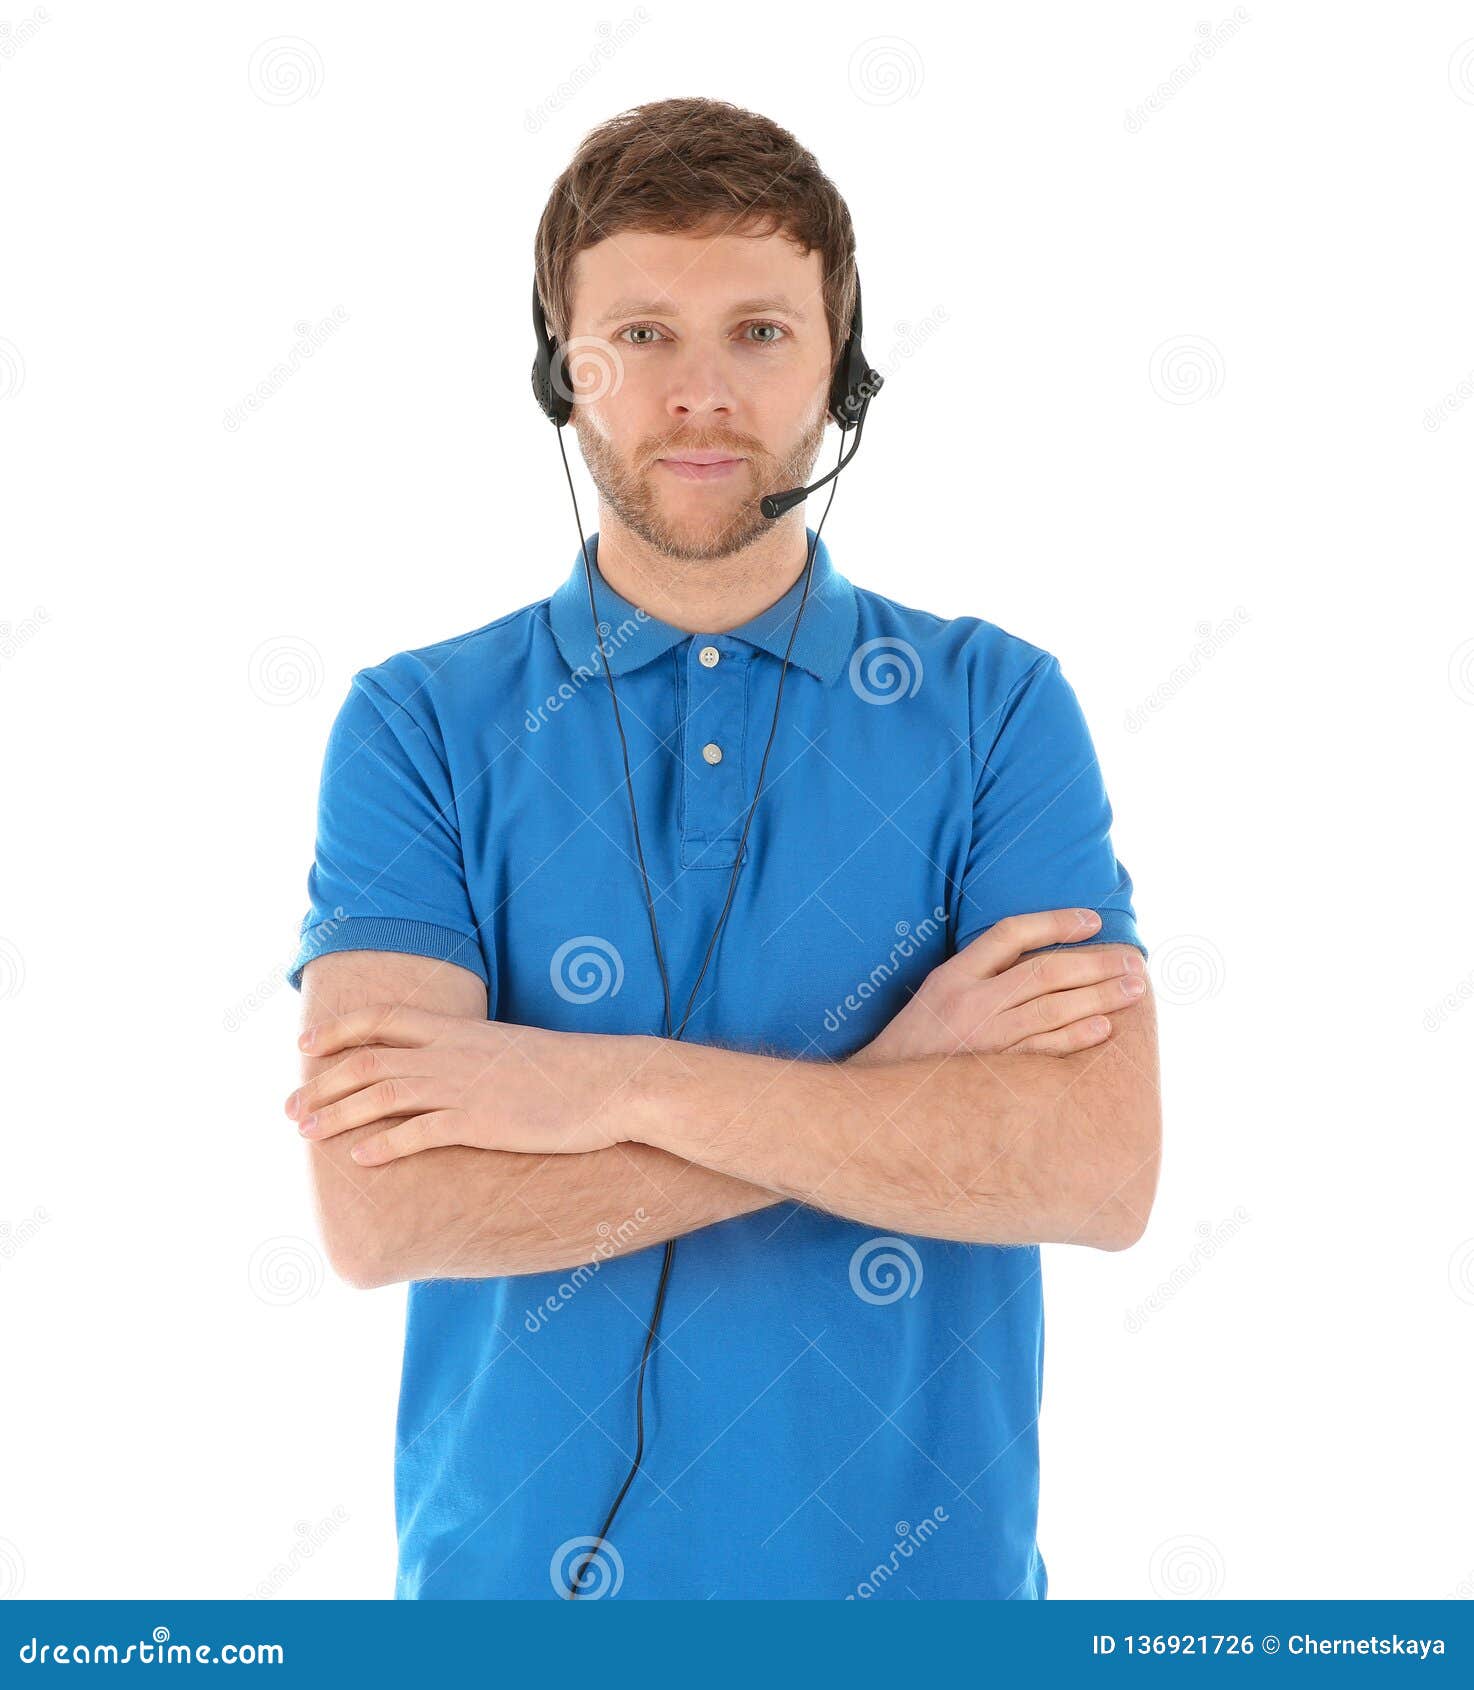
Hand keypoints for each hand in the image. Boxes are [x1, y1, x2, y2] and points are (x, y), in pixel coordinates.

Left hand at [285, 1005, 643, 1163]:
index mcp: (458, 1029)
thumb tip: (446, 1069)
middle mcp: (451, 1053)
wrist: (611, 1082)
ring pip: (381, 1094)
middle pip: (367, 1060)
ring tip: (307, 1132)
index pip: (382, 1019)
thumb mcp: (508, 1051)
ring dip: (337, 1114)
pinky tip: (360, 1158)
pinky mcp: (480, 1121)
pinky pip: (419, 1132)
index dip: (337, 1030)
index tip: (305, 1046)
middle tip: (289, 1108)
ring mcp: (463, 1086)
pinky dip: (384, 1144)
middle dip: (321, 1084)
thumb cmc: (566, 1071)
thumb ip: (470, 1055)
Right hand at [849, 908, 1145, 1065]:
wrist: (880, 1099)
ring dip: (1100, 997)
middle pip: (1045, 972)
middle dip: (1096, 964)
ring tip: (1134, 989)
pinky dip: (1076, 1038)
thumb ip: (979, 975)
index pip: (1010, 933)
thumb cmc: (915, 1045)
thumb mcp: (936, 994)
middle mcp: (969, 1001)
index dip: (1055, 922)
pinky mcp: (992, 1072)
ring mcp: (982, 1038)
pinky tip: (1104, 1029)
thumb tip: (1038, 960)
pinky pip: (1044, 1051)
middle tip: (1134, 962)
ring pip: (1053, 1009)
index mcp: (953, 975)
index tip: (1093, 920)